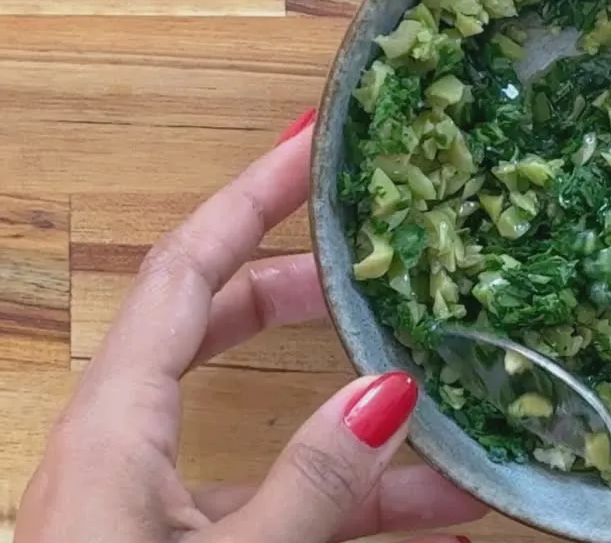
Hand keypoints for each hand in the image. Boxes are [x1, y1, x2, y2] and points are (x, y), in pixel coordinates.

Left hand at [15, 111, 485, 542]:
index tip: (314, 145)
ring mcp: (148, 504)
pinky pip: (268, 503)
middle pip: (213, 327)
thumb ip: (310, 486)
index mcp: (115, 423)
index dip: (249, 198)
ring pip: (260, 430)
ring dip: (355, 432)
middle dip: (301, 293)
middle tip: (380, 265)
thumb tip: (386, 392)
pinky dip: (344, 505)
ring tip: (455, 431)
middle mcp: (124, 447)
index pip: (185, 270)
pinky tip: (428, 522)